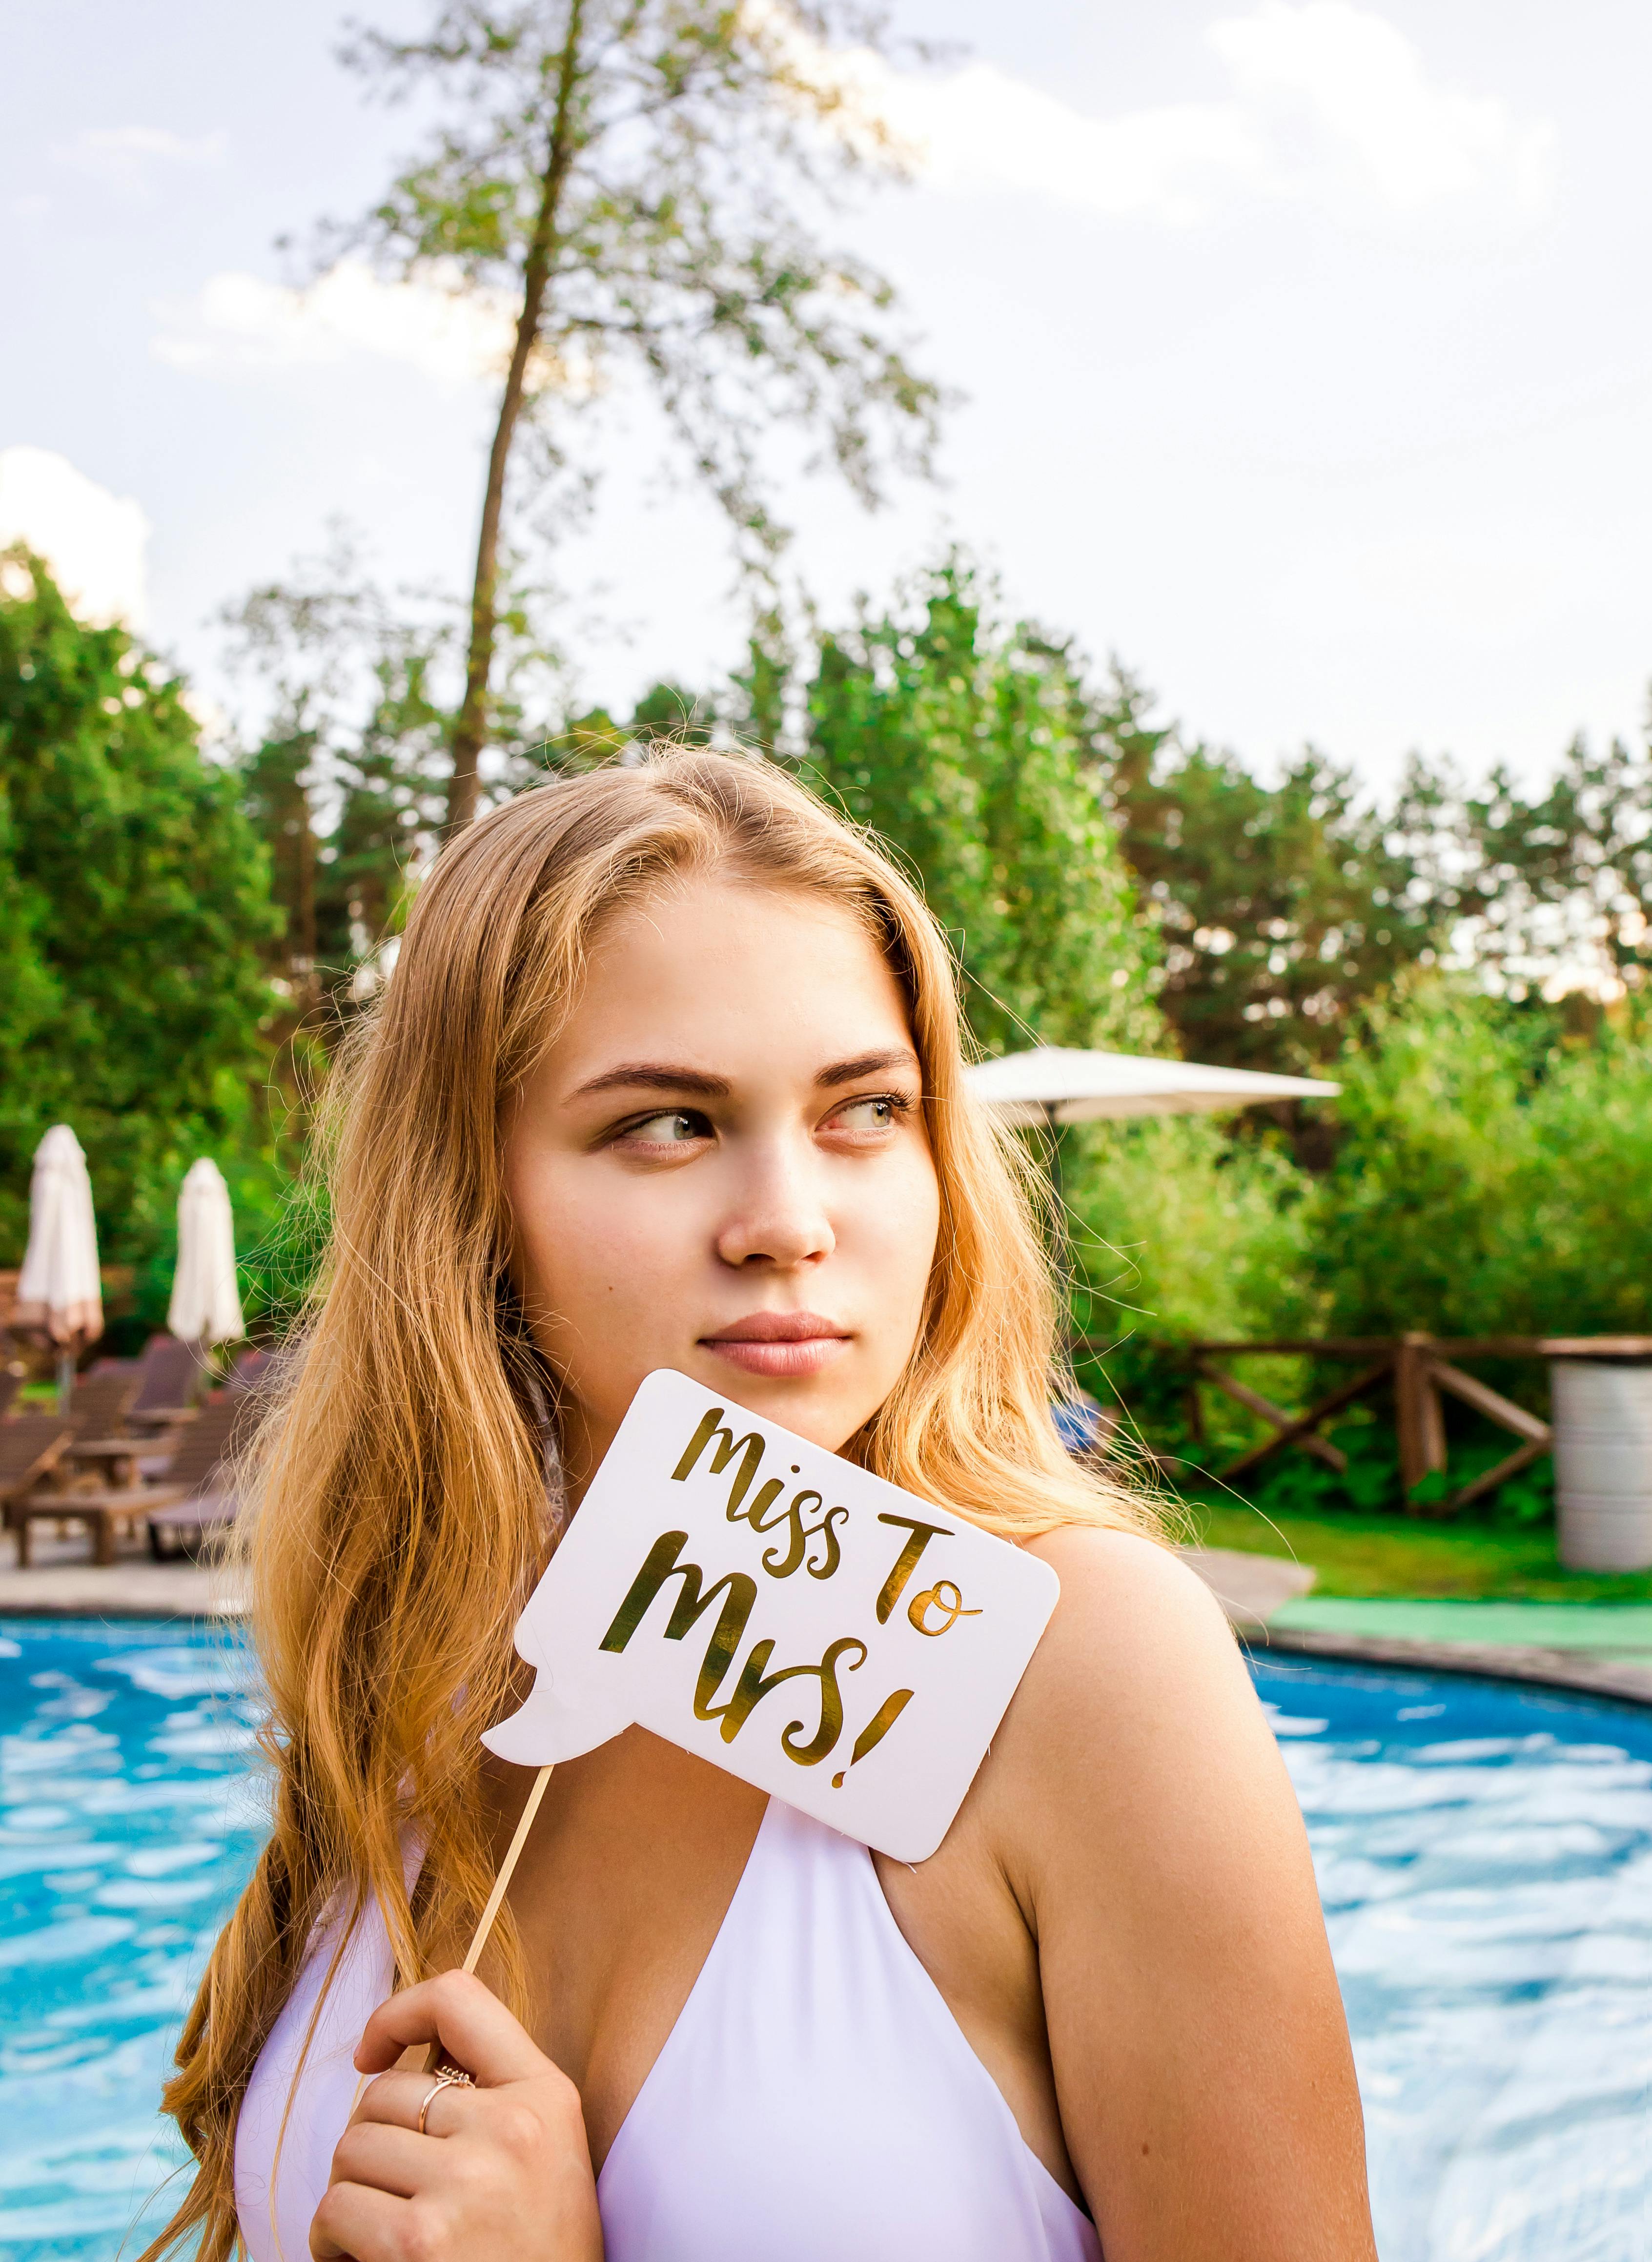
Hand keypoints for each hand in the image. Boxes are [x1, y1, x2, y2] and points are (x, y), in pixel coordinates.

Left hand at [309, 1969, 603, 2261]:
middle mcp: (510, 2129)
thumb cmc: (535, 2252)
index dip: (398, 2013)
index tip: (372, 2053)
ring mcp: (466, 2183)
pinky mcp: (418, 2240)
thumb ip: (491, 2098)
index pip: (459, 2000)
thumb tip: (392, 2063)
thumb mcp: (542, 2154)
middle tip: (392, 2193)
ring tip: (375, 2232)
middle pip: (385, 2094)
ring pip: (352, 2149)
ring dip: (348, 2192)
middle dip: (371, 2142)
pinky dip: (329, 2240)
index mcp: (546, 2097)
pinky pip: (335, 2208)